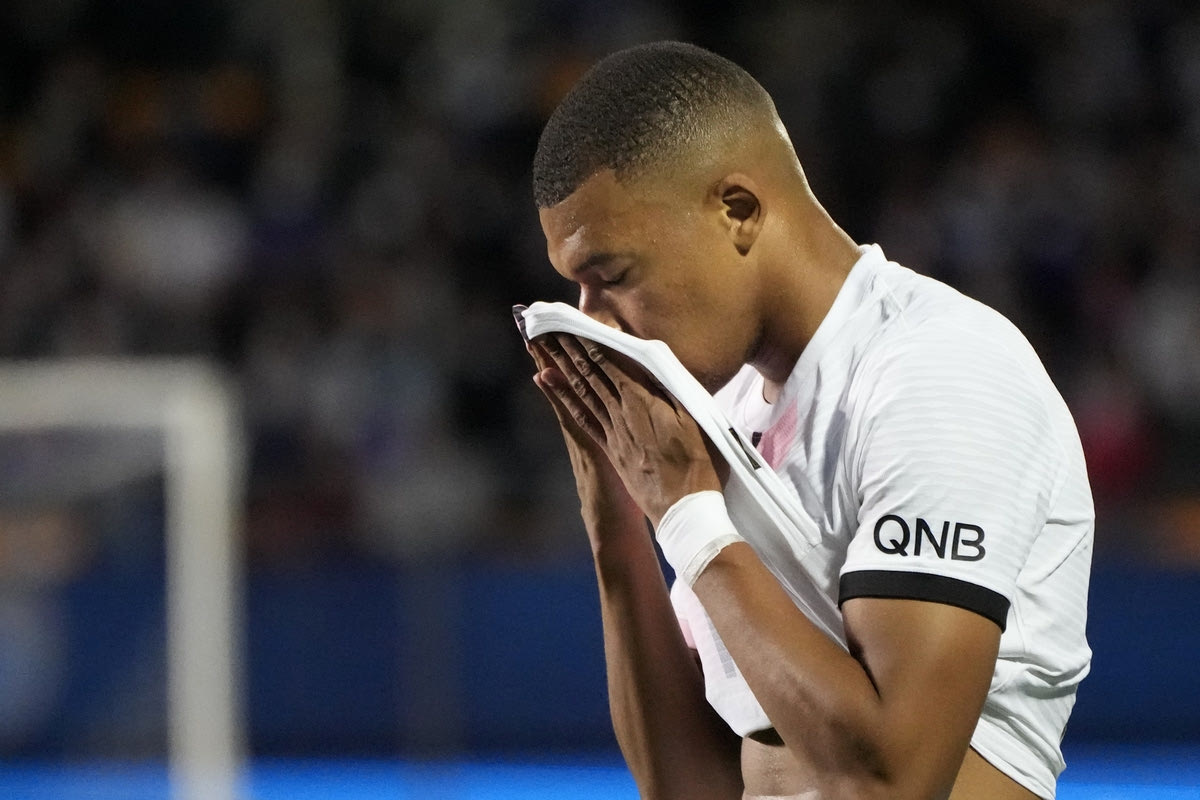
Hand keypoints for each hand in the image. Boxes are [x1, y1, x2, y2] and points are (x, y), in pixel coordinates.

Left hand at [533, 333, 721, 526]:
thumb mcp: (694, 421)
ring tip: (546, 347)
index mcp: (642, 402)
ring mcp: (612, 432)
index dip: (589, 342)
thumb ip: (672, 391)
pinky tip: (549, 383)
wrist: (684, 509)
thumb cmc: (698, 465)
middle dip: (569, 348)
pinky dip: (564, 397)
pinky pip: (582, 416)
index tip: (573, 323)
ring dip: (563, 367)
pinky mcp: (609, 448)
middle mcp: (621, 414)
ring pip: (582, 391)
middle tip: (548, 327)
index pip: (609, 364)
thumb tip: (655, 365)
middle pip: (590, 374)